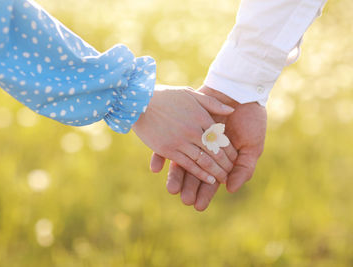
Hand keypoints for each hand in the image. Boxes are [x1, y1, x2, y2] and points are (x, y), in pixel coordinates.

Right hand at [132, 85, 234, 184]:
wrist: (139, 102)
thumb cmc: (166, 96)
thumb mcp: (190, 93)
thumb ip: (212, 102)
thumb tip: (231, 110)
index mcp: (200, 116)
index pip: (220, 137)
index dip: (229, 149)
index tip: (235, 157)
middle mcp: (193, 130)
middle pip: (215, 151)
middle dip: (226, 164)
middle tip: (231, 171)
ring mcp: (181, 141)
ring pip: (204, 161)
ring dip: (216, 172)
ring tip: (223, 179)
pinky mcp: (169, 150)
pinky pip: (188, 165)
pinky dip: (200, 174)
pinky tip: (209, 180)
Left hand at [150, 85, 266, 210]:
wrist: (239, 90)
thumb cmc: (250, 118)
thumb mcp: (252, 145)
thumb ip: (243, 168)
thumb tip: (230, 189)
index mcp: (220, 157)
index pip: (210, 178)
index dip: (205, 192)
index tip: (198, 206)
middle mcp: (203, 150)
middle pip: (193, 172)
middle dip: (188, 186)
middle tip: (183, 199)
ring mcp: (191, 138)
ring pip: (181, 160)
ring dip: (176, 175)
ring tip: (171, 188)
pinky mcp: (181, 126)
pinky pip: (168, 141)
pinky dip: (161, 155)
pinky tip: (156, 167)